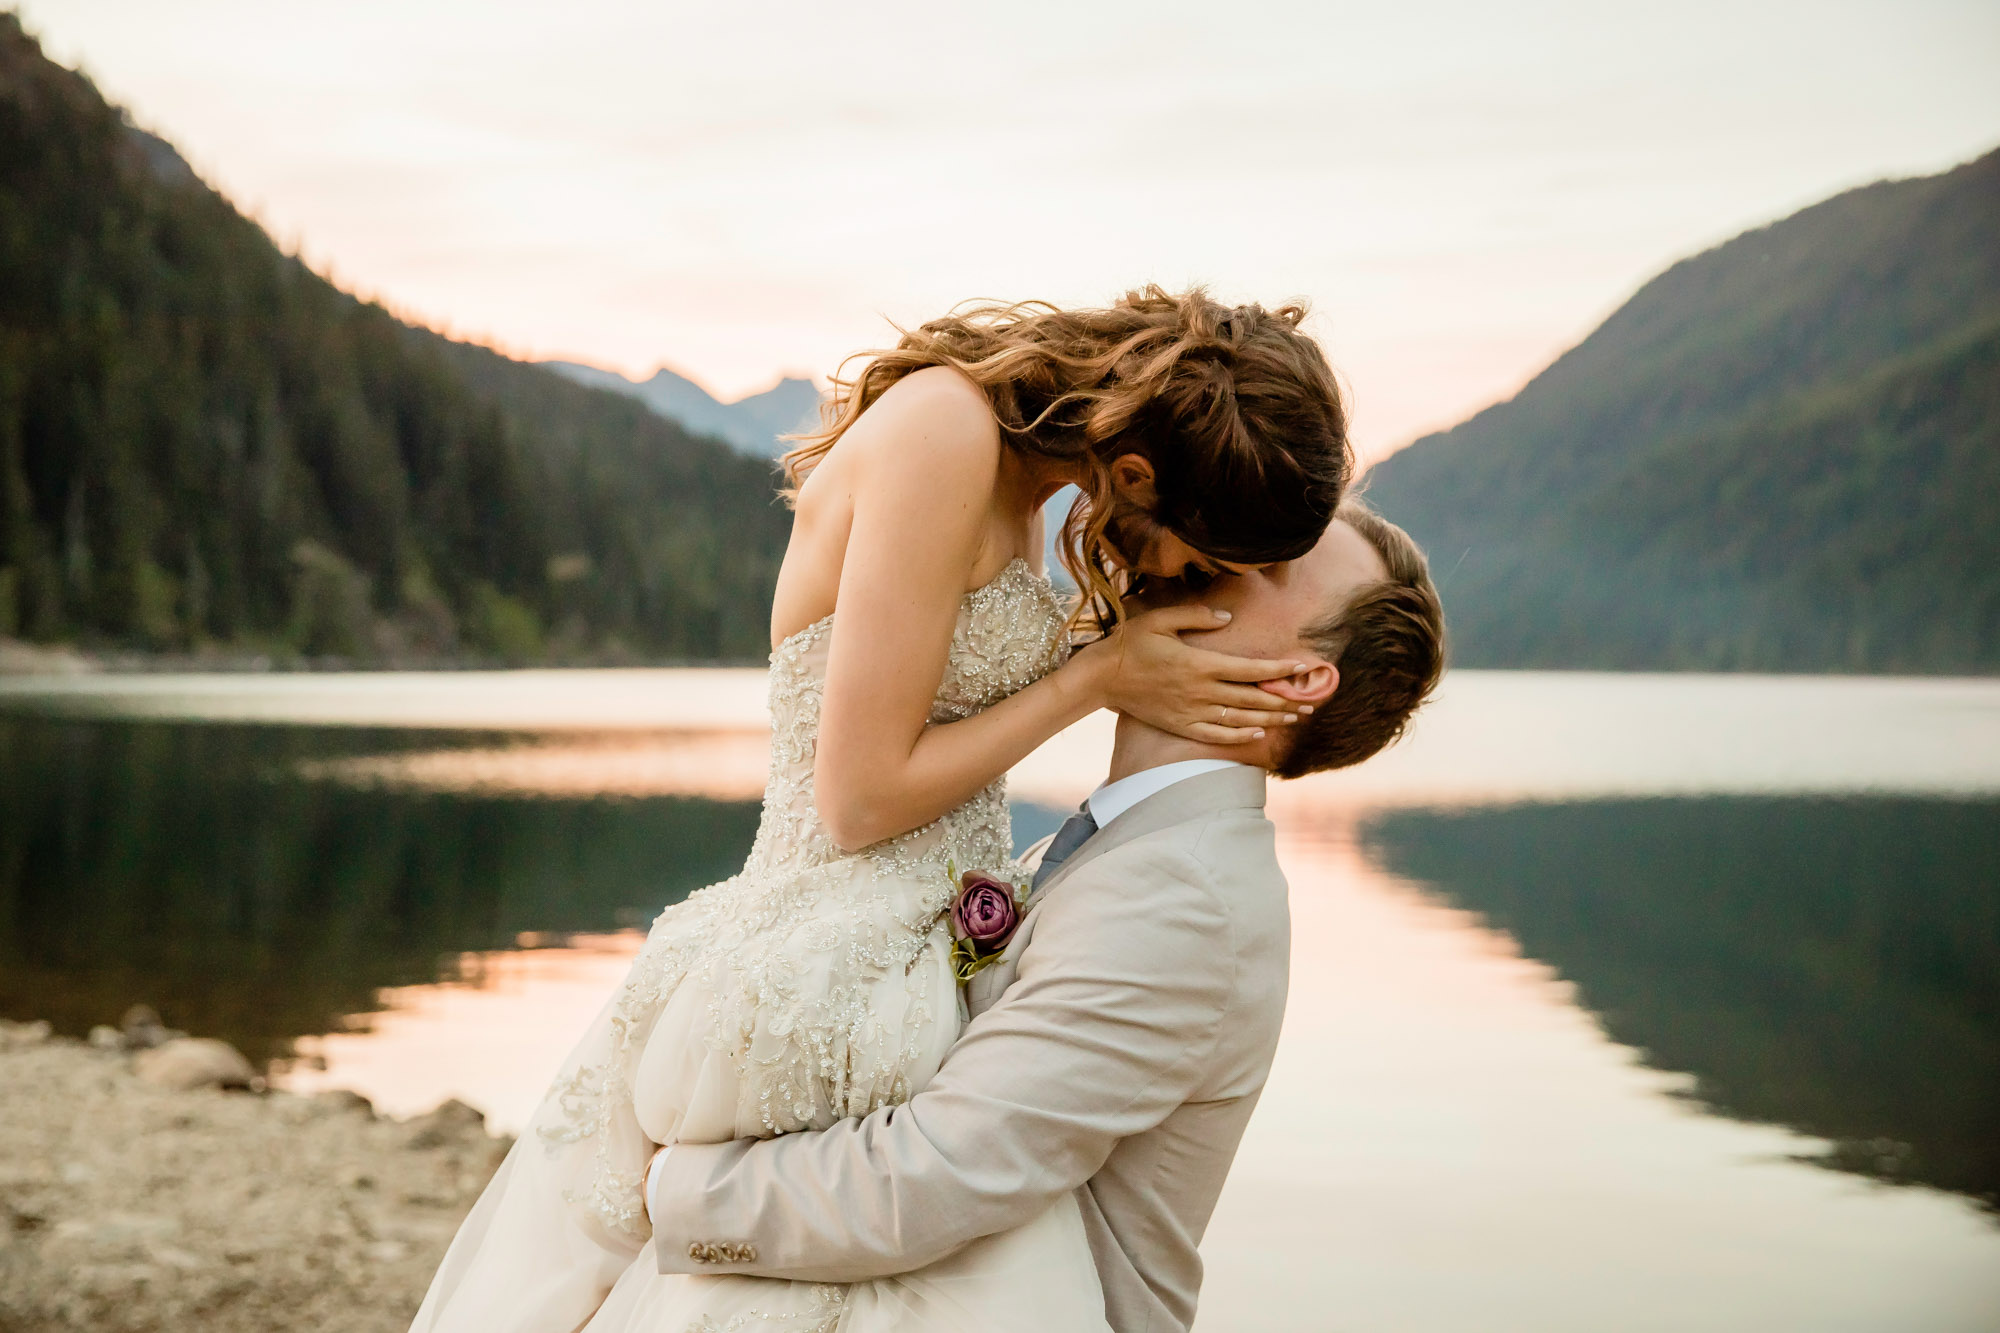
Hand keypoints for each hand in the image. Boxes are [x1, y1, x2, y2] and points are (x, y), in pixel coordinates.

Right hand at [1083, 604, 1307, 743]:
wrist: (1102, 676)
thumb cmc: (1131, 642)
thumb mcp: (1161, 618)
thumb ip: (1196, 616)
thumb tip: (1227, 617)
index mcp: (1200, 663)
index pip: (1250, 670)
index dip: (1278, 670)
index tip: (1301, 668)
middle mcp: (1200, 691)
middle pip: (1253, 698)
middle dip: (1285, 700)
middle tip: (1311, 702)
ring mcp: (1191, 711)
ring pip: (1240, 719)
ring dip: (1270, 719)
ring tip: (1294, 718)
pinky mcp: (1180, 725)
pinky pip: (1216, 734)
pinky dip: (1240, 735)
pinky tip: (1257, 733)